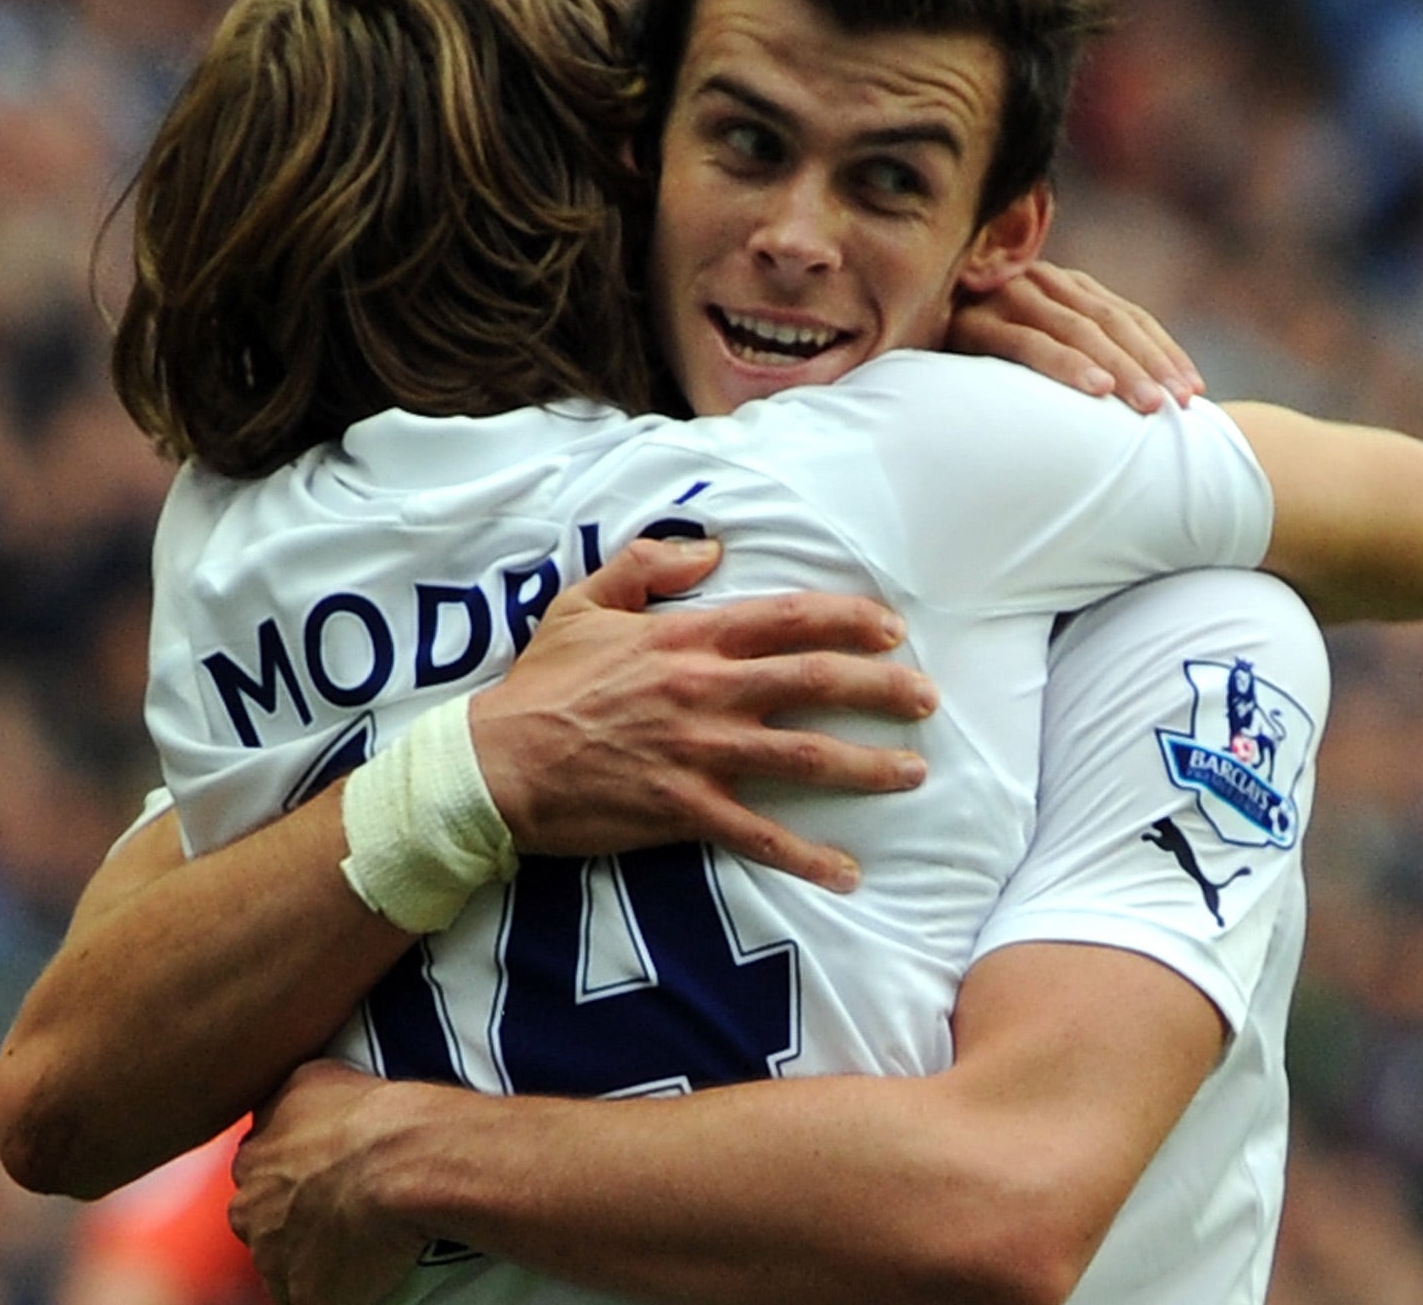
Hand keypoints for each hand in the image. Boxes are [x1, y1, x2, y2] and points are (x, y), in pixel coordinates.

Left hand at [232, 1062, 426, 1304]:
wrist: (408, 1161)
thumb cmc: (375, 1115)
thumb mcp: (315, 1076)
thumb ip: (287, 1101)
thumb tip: (293, 1106)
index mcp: (253, 1159)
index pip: (260, 1174)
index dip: (292, 1177)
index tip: (322, 1176)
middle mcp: (251, 1210)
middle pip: (265, 1220)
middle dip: (294, 1218)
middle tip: (341, 1208)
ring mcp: (274, 1258)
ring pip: (286, 1263)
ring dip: (313, 1256)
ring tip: (361, 1239)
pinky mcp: (303, 1296)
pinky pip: (311, 1297)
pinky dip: (335, 1289)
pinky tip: (366, 1269)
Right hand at [470, 538, 936, 893]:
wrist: (495, 765)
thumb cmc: (541, 685)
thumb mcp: (584, 603)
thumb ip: (649, 566)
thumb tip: (712, 550)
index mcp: (687, 638)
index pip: (788, 619)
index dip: (849, 621)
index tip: (892, 631)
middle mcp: (705, 690)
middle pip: (814, 682)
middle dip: (882, 690)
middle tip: (928, 700)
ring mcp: (698, 753)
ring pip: (803, 756)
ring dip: (867, 766)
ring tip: (914, 772)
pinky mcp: (683, 810)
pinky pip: (759, 835)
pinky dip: (808, 858)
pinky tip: (849, 873)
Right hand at [949, 262, 1202, 412]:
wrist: (901, 341)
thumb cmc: (976, 363)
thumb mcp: (1037, 351)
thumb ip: (1077, 355)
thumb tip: (1135, 395)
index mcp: (1063, 287)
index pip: (1128, 316)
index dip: (1165, 351)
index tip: (1195, 391)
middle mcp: (1041, 282)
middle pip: (1111, 323)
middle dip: (1151, 365)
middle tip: (1182, 405)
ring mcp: (1006, 297)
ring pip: (1078, 331)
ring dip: (1119, 369)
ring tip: (1147, 406)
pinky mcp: (974, 323)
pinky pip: (1029, 344)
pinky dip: (1065, 366)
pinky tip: (1095, 392)